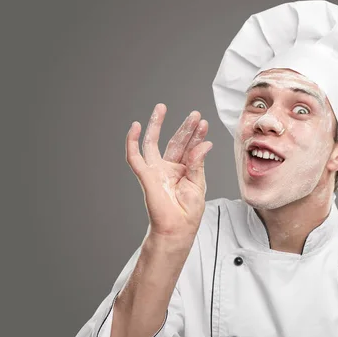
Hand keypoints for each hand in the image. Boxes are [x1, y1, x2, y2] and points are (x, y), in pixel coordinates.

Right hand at [126, 103, 212, 239]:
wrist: (177, 229)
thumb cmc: (188, 212)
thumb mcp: (198, 184)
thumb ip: (198, 162)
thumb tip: (205, 144)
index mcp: (184, 171)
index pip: (190, 147)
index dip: (196, 135)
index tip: (204, 123)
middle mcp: (169, 168)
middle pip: (175, 141)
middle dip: (184, 127)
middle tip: (194, 114)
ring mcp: (156, 170)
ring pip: (153, 142)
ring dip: (157, 124)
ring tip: (162, 108)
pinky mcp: (145, 175)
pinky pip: (135, 157)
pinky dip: (132, 141)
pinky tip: (135, 127)